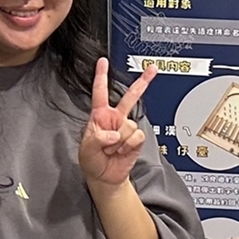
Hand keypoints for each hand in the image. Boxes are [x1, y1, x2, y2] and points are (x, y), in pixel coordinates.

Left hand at [79, 58, 155, 188]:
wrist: (105, 177)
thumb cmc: (92, 161)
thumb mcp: (86, 149)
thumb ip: (97, 139)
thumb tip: (114, 134)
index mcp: (100, 116)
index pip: (100, 92)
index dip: (101, 76)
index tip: (103, 62)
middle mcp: (115, 119)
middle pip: (130, 96)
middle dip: (143, 82)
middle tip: (152, 69)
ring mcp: (127, 128)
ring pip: (129, 124)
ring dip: (119, 141)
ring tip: (112, 150)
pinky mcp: (136, 139)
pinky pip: (136, 136)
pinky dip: (128, 145)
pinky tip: (121, 151)